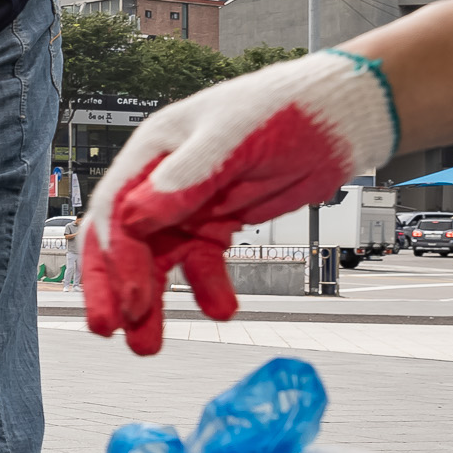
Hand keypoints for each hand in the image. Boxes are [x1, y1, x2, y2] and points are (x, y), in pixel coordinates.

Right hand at [83, 51, 397, 354]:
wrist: (343, 117)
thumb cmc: (289, 108)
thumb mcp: (234, 139)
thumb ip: (184, 178)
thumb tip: (132, 218)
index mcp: (153, 151)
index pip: (117, 212)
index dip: (118, 260)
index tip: (130, 300)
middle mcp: (162, 180)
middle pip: (122, 241)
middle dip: (113, 287)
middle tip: (109, 329)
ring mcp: (189, 205)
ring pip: (156, 261)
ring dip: (151, 301)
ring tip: (147, 344)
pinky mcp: (218, 223)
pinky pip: (200, 263)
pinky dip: (205, 288)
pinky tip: (220, 309)